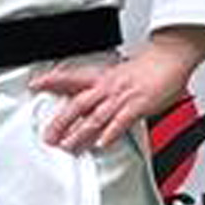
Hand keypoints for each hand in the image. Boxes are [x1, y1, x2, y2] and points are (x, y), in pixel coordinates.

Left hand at [32, 26, 204, 151]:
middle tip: (49, 136)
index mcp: (101, 77)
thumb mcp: (118, 74)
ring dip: (80, 133)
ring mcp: (121, 97)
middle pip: (77, 105)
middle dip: (61, 123)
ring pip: (95, 117)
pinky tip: (101, 143)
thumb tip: (88, 100)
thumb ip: (102, 88)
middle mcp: (107, 87)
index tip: (35, 85)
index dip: (52, 80)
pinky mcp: (137, 105)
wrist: (170, 58)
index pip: (71, 77)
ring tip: (68, 146)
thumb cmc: (147, 68)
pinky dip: (110, 133)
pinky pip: (121, 121)